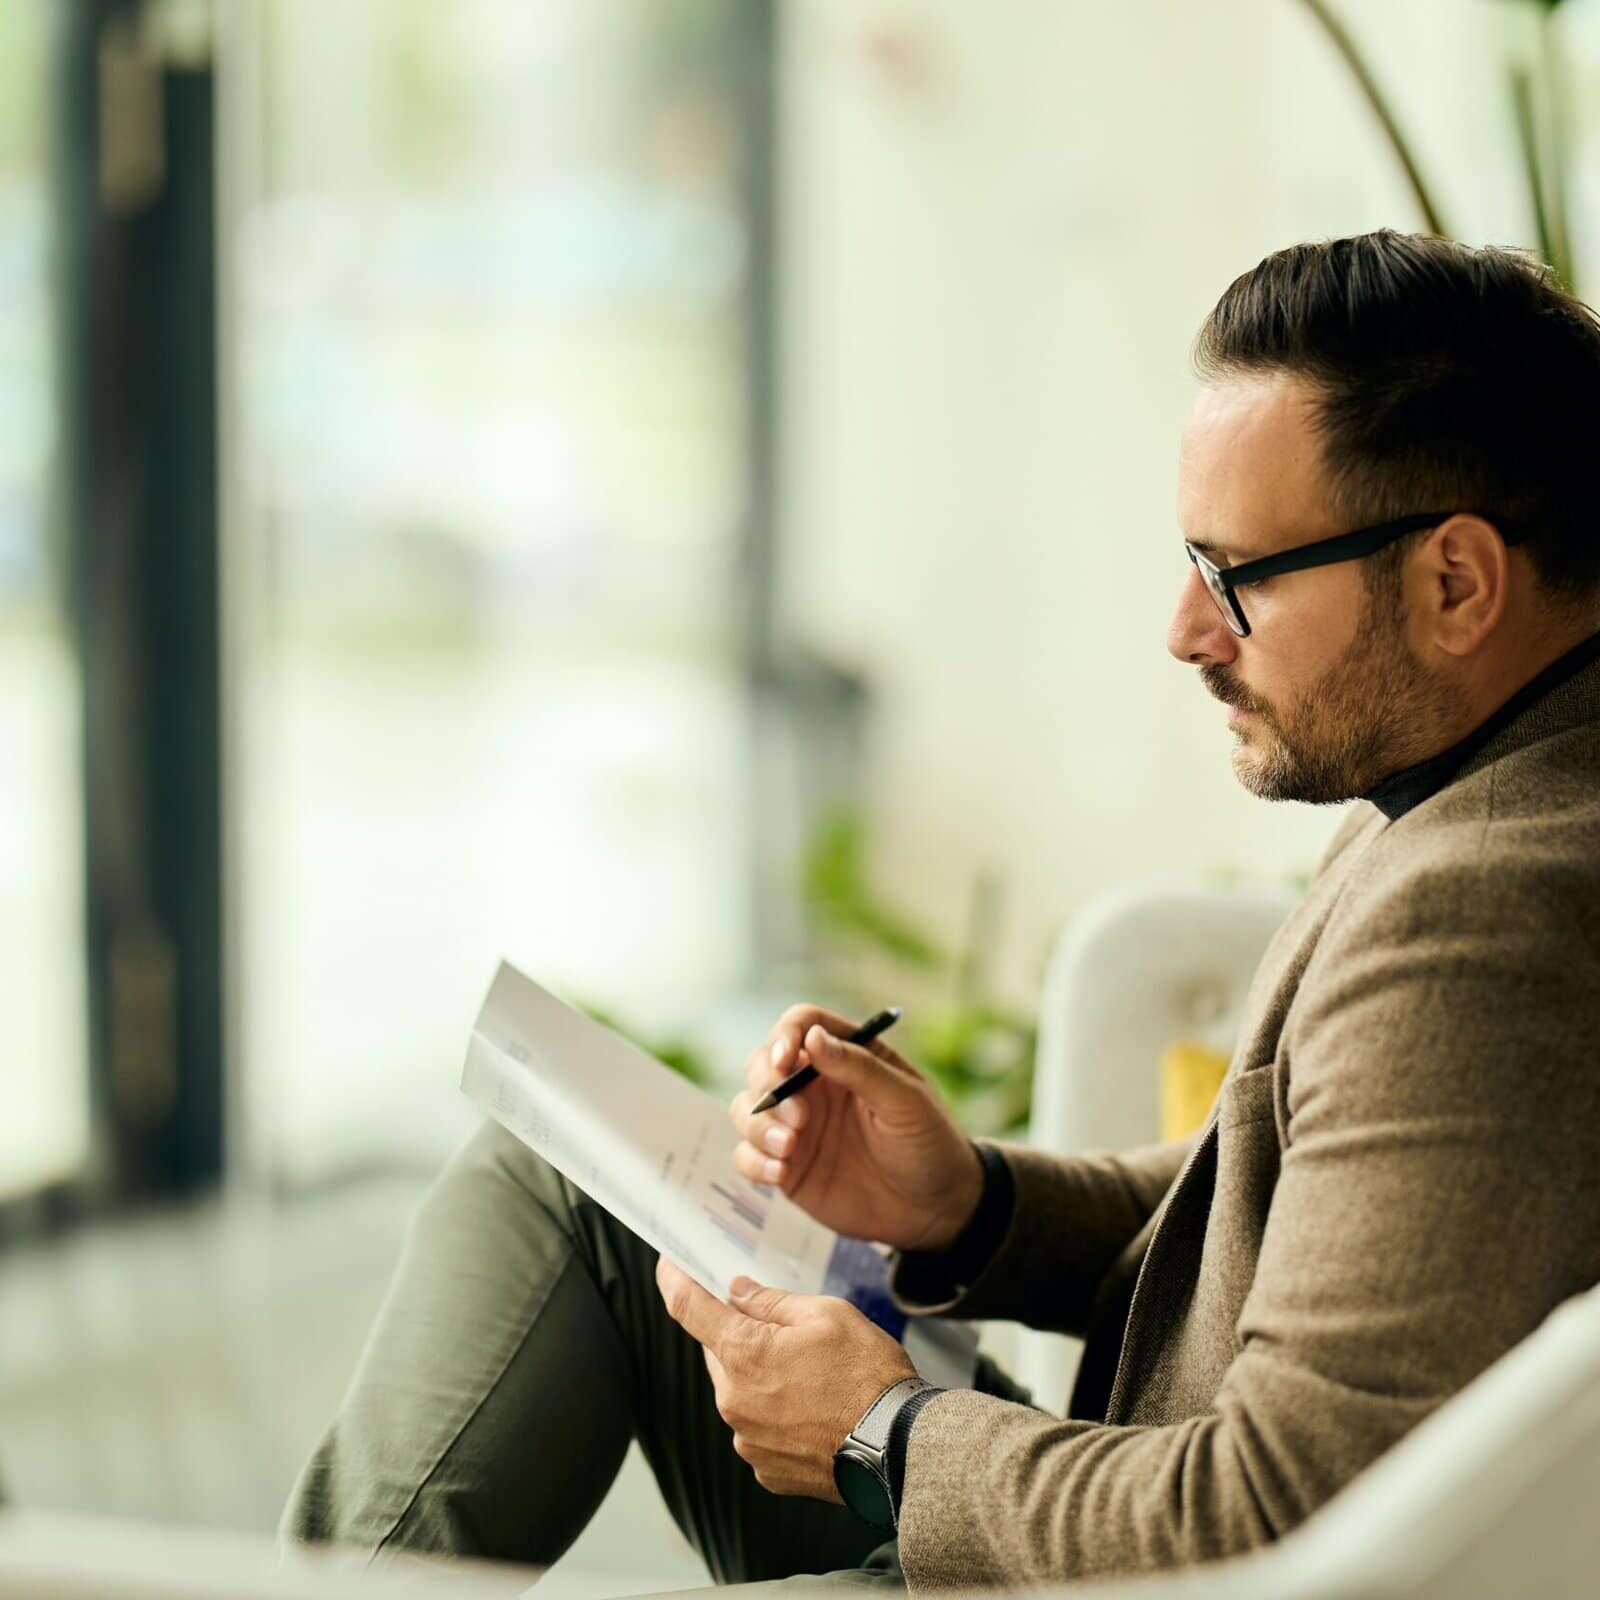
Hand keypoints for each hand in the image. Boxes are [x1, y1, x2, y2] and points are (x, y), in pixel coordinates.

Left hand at [656, 1259, 915, 1500]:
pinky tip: (813, 1408)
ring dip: (761, 1377)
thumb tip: (738, 1291)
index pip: (688, 1309)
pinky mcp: (766, 1470)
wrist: (898, 1448)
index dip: (674, 1282)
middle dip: (741, 1335)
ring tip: (812, 1376)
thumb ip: (773, 1301)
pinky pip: (758, 1428)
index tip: (668, 1266)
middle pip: (719, 1352)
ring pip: (739, 1391)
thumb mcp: (827, 1313)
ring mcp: (748, 1440)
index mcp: (743, 1354)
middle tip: (784, 1330)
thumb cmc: (867, 1375)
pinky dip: (775, 1413)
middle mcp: (734, 1401)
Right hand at [729, 1004, 983, 1251]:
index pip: (801, 1024)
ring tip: (790, 1148)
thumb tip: (812, 1037)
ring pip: (747, 1108)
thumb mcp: (905, 1101)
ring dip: (758, 1125)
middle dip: (767, 1083)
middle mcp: (814, 1085)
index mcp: (846, 1056)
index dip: (785, 1035)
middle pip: (762, 1063)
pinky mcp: (787, 1166)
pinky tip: (780, 1173)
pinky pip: (747, 1155)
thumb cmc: (929, 1144)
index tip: (785, 1061)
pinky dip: (753, 1160)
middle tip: (798, 1117)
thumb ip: (860, 1068)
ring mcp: (797, 1126)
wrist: (936, 1210)